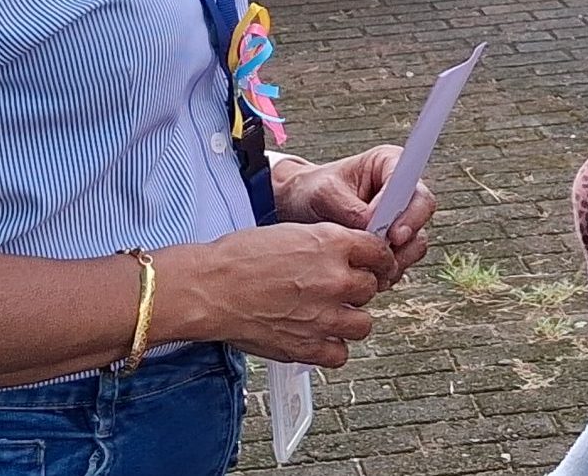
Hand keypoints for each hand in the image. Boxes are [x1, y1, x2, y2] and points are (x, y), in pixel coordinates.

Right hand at [161, 222, 395, 366]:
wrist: (209, 288)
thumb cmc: (238, 258)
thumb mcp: (291, 232)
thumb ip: (326, 246)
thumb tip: (347, 257)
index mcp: (331, 244)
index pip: (378, 252)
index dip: (376, 260)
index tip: (373, 266)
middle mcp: (335, 280)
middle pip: (371, 288)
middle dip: (357, 289)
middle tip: (337, 289)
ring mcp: (324, 317)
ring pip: (364, 324)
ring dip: (350, 320)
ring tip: (329, 315)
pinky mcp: (308, 346)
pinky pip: (340, 354)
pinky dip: (332, 348)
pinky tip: (316, 336)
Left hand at [272, 148, 437, 278]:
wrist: (300, 206)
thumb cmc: (313, 190)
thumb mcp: (324, 194)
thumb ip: (349, 209)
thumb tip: (372, 229)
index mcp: (388, 163)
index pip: (412, 186)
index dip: (409, 212)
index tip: (392, 234)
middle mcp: (401, 188)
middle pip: (423, 213)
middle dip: (405, 238)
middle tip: (383, 256)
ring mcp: (401, 215)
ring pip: (416, 241)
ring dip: (396, 258)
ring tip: (367, 267)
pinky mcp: (395, 240)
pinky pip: (403, 259)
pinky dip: (387, 269)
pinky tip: (366, 273)